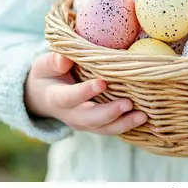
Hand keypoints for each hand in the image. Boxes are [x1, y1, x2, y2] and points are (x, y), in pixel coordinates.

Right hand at [25, 53, 146, 134]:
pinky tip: (144, 119)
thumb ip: (54, 62)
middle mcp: (71, 115)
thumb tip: (64, 59)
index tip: (102, 83)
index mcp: (57, 99)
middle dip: (109, 113)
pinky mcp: (97, 125)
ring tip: (142, 116)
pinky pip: (112, 128)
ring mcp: (85, 123)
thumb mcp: (45, 65)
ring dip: (124, 124)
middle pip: (90, 119)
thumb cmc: (48, 74)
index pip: (70, 98)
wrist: (44, 96)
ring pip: (104, 128)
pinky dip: (127, 126)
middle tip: (128, 104)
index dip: (84, 92)